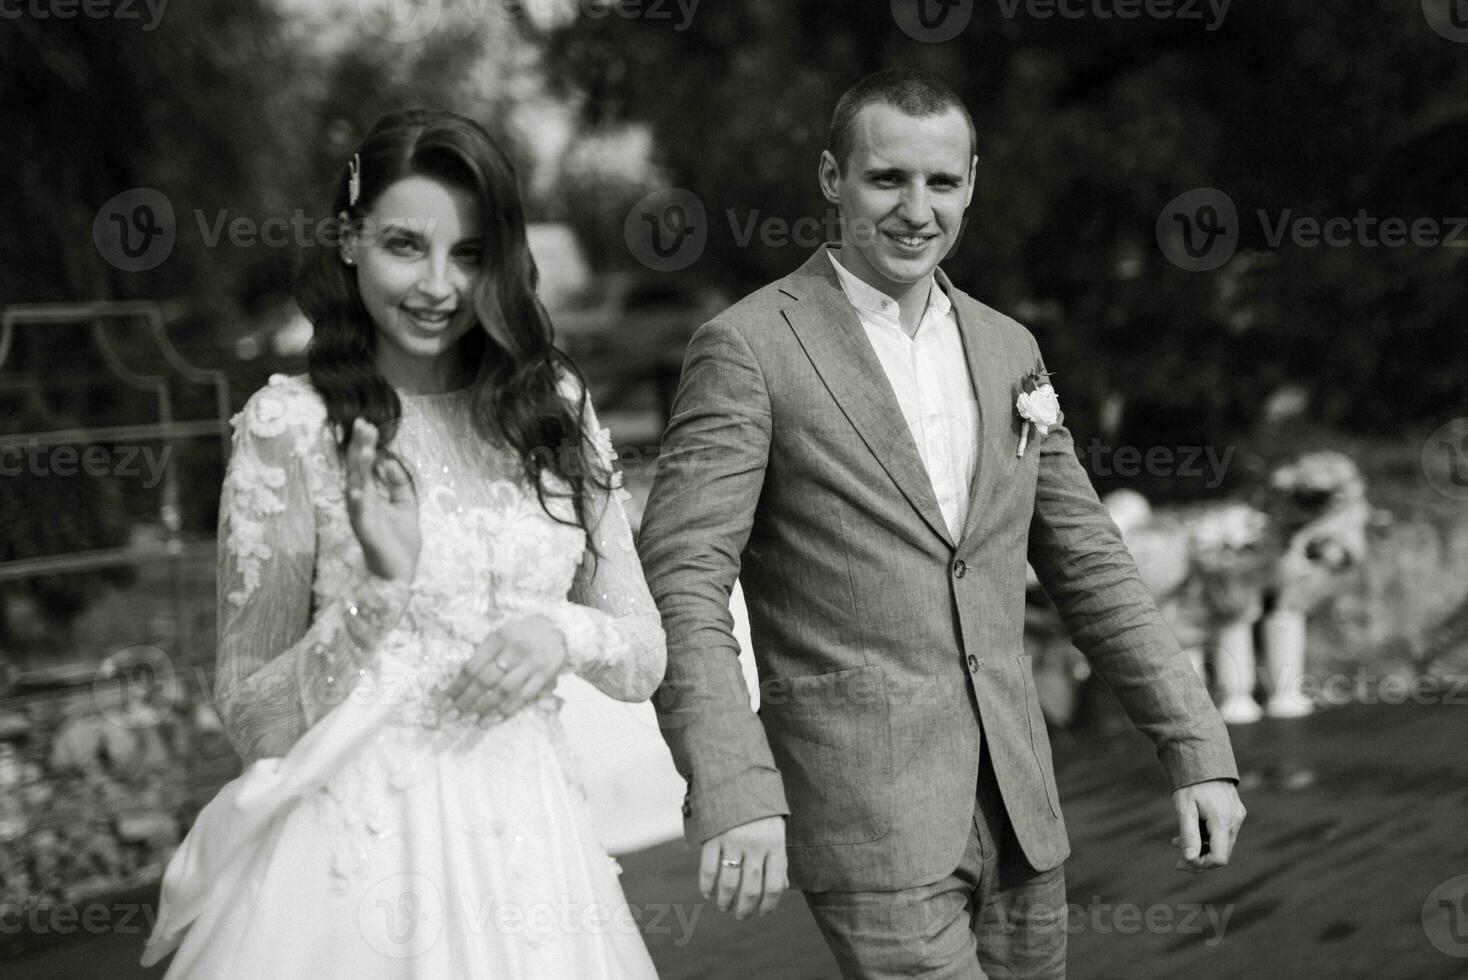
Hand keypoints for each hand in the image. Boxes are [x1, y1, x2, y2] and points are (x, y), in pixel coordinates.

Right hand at [345, 418, 419, 581]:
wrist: (402, 574)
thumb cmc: (400, 542)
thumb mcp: (405, 506)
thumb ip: (398, 485)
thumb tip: (388, 462)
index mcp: (371, 497)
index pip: (365, 466)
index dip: (365, 445)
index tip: (368, 425)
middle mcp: (362, 504)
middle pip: (358, 470)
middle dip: (360, 448)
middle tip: (363, 425)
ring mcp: (362, 518)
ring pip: (357, 488)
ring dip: (360, 469)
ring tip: (365, 448)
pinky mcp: (366, 533)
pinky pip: (359, 516)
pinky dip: (357, 503)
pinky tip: (356, 489)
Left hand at [441, 615, 567, 724]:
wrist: (558, 628)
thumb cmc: (521, 634)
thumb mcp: (500, 635)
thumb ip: (483, 654)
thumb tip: (459, 681)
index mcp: (498, 637)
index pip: (473, 665)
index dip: (457, 686)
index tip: (445, 702)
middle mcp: (514, 649)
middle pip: (486, 680)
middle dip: (467, 701)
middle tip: (453, 717)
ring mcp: (531, 663)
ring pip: (504, 691)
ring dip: (485, 708)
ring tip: (472, 722)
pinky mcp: (544, 675)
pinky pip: (523, 697)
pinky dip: (507, 710)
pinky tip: (494, 720)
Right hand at [700, 816, 786, 918]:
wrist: (737, 774)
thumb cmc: (760, 807)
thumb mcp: (776, 829)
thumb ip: (778, 858)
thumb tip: (780, 888)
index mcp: (775, 843)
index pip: (775, 886)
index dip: (768, 905)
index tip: (761, 913)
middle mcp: (755, 844)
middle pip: (751, 889)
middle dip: (745, 909)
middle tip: (741, 916)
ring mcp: (733, 840)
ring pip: (728, 883)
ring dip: (725, 901)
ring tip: (725, 907)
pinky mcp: (713, 836)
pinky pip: (708, 869)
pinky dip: (707, 886)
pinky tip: (708, 893)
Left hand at [1171, 779, 1245, 872]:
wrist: (1203, 758)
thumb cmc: (1190, 782)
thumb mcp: (1184, 808)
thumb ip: (1188, 833)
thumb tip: (1189, 858)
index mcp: (1223, 821)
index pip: (1219, 858)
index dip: (1201, 865)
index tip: (1182, 862)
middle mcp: (1235, 821)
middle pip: (1221, 853)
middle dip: (1199, 858)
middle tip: (1176, 855)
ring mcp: (1237, 816)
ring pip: (1222, 844)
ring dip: (1201, 847)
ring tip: (1177, 840)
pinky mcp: (1236, 812)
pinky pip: (1223, 832)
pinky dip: (1208, 836)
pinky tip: (1191, 830)